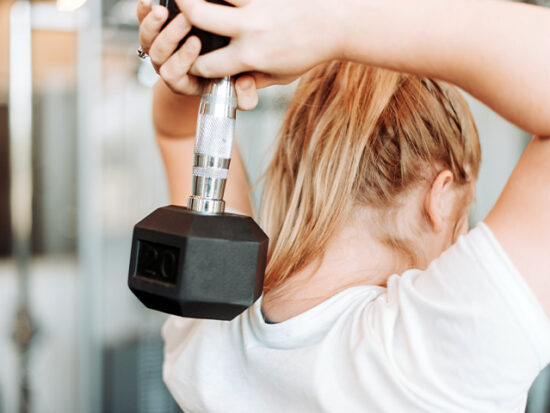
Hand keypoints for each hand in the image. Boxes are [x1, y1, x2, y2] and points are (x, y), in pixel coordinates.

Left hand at [137, 0, 258, 109]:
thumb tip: (244, 84)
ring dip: (155, 23)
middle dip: (171, 36)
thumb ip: (244, 96)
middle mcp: (167, 66)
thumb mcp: (235, 91)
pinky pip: (142, 21)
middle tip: (186, 20)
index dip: (183, 59)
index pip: (174, 74)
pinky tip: (149, 1)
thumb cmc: (222, 78)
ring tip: (165, 10)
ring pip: (147, 38)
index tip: (197, 44)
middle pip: (159, 54)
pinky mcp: (153, 33)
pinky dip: (144, 11)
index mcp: (183, 83)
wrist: (209, 69)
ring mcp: (158, 50)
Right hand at [174, 0, 340, 88]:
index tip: (190, 58)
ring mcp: (258, 3)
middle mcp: (249, 28)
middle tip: (176, 3)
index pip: (205, 63)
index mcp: (250, 55)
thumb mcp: (282, 76)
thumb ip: (254, 80)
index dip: (191, 64)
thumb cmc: (310, 51)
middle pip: (196, 13)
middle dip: (179, 8)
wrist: (339, 23)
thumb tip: (233, 87)